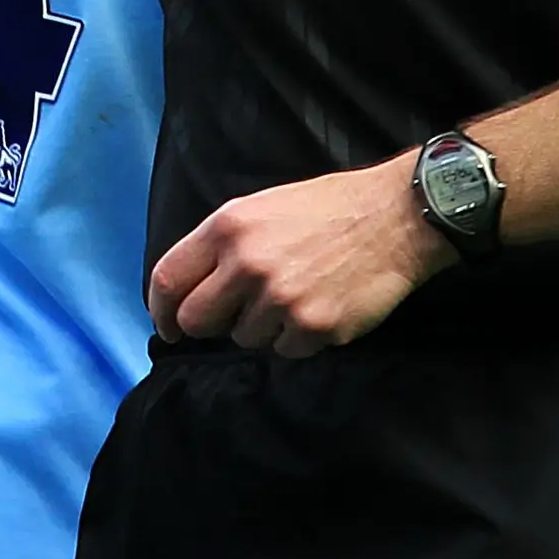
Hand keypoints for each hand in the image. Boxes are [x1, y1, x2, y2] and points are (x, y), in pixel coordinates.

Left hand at [150, 154, 452, 357]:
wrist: (397, 217)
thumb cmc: (326, 209)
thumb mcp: (259, 208)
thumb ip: (219, 247)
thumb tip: (187, 290)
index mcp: (226, 228)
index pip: (166, 281)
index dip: (161, 310)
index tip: (169, 325)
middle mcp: (247, 264)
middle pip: (196, 320)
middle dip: (209, 324)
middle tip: (232, 315)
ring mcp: (280, 298)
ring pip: (244, 338)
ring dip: (262, 327)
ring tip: (294, 295)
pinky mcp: (314, 327)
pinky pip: (285, 350)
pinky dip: (297, 338)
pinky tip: (318, 307)